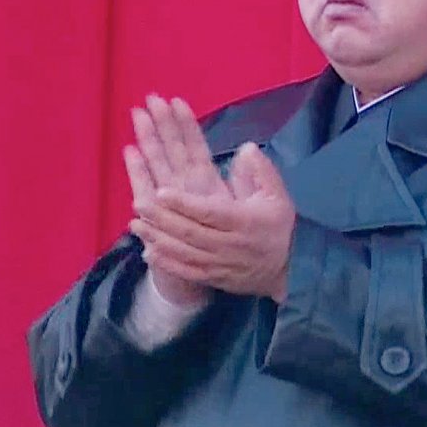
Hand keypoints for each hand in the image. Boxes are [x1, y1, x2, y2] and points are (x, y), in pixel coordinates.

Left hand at [125, 95, 296, 302]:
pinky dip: (167, 263)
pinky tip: (148, 252)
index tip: (162, 191)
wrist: (290, 268)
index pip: (210, 212)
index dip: (185, 203)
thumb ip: (260, 170)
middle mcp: (230, 245)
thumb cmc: (279, 225)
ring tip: (136, 224)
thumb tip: (245, 148)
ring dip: (158, 239)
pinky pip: (187, 272)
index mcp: (244, 221)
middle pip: (191, 233)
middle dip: (163, 219)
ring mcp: (221, 264)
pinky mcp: (215, 278)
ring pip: (185, 253)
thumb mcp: (278, 194)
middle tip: (140, 204)